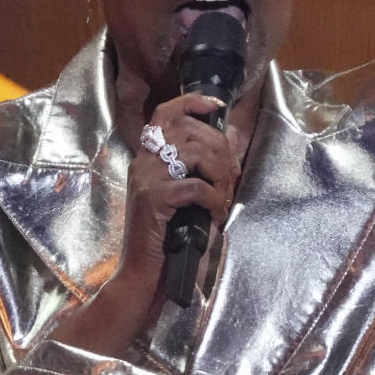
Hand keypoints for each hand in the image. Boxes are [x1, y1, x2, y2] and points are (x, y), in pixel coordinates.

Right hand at [118, 92, 240, 288]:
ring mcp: (146, 178)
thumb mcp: (180, 195)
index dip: (192, 102)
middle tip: (231, 178)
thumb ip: (196, 170)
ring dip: (219, 174)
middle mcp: (144, 161)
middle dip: (221, 150)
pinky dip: (213, 199)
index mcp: (148, 157)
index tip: (217, 106)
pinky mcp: (152, 198)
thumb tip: (229, 148)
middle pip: (190, 131)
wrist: (143, 272)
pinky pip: (194, 186)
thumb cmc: (167, 236)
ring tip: (223, 197)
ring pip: (195, 153)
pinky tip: (215, 214)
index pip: (165, 113)